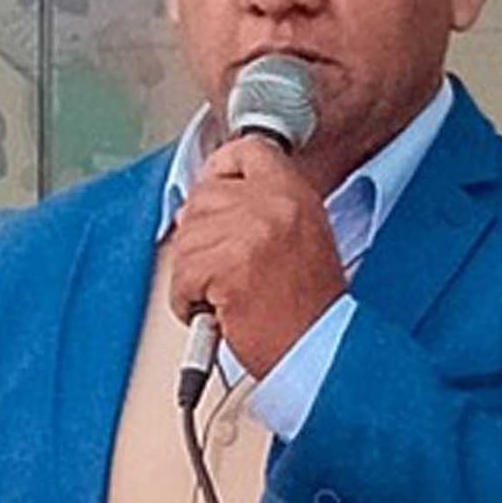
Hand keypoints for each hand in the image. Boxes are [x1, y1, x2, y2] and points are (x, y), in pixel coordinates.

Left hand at [164, 133, 345, 378]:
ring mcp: (249, 233)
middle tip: (219, 268)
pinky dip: (188, 301)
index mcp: (295, 194)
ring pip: (186, 240)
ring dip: (193, 275)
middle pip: (203, 196)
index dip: (221, 167)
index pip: (247, 150)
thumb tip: (209, 204)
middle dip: (200, 237)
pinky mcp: (227, 266)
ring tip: (222, 295)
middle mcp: (273, 204)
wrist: (319, 352)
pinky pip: (182, 275)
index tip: (213, 183)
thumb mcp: (303, 237)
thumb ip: (262, 209)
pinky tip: (215, 311)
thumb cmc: (310, 310)